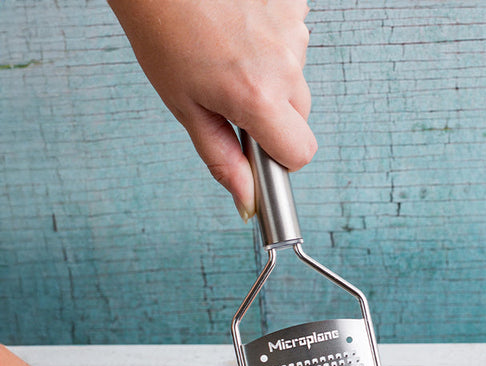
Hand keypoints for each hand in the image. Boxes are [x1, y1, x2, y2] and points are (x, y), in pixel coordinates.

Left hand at [107, 0, 315, 219]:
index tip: (259, 147)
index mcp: (258, 98)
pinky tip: (242, 28)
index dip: (281, 157)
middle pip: (302, 116)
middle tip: (232, 94)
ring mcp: (293, 30)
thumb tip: (247, 203)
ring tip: (230, 52)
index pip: (300, 153)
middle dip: (274, 114)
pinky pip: (293, 41)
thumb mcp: (187, 109)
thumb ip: (223, 161)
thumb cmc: (162, 33)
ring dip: (272, 74)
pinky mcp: (293, 4)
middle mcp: (284, 64)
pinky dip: (272, 42)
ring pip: (296, 76)